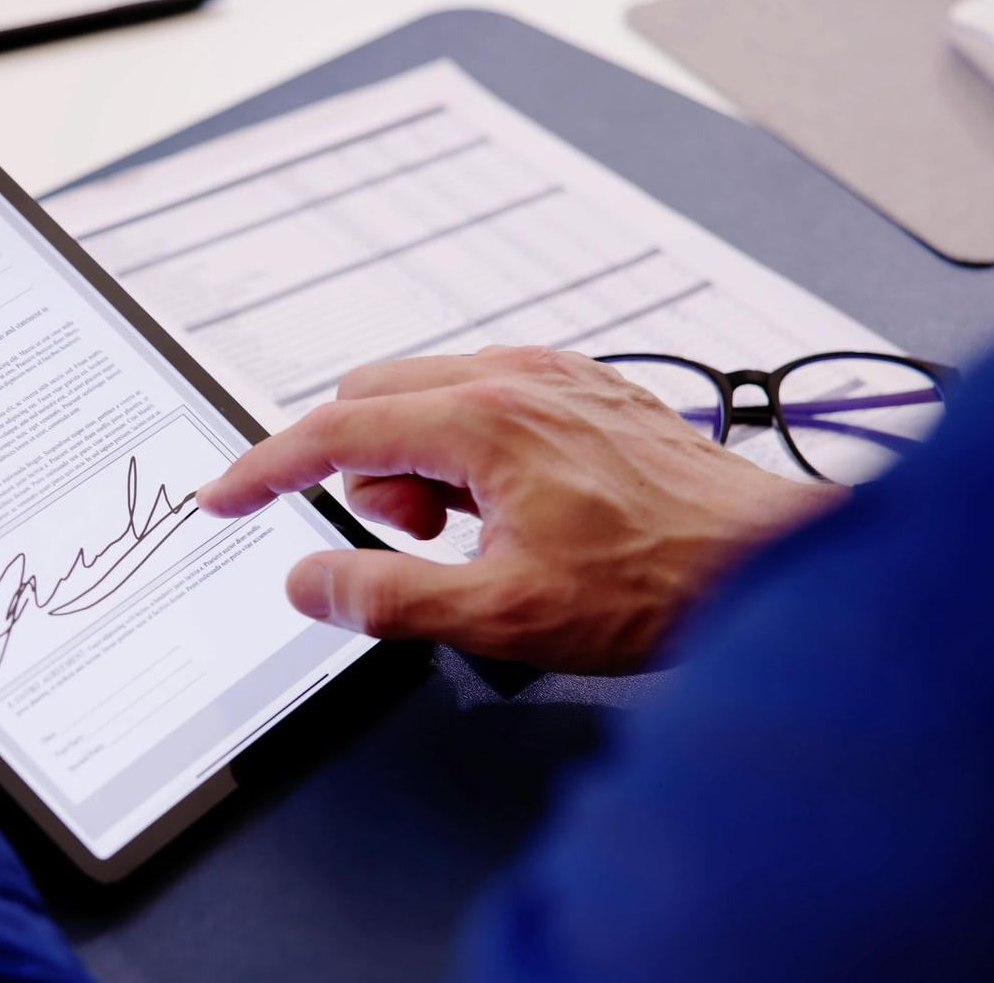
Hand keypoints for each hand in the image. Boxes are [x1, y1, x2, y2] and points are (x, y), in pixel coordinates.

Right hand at [197, 346, 844, 672]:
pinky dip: (462, 449)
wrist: (768, 562)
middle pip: (371, 399)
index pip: (334, 432)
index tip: (225, 497)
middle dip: (358, 472)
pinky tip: (509, 510)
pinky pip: (481, 397)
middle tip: (407, 544)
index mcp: (482, 421)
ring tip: (470, 537)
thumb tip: (309, 583)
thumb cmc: (654, 587)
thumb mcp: (501, 617)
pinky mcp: (583, 388)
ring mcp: (553, 375)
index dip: (265, 470)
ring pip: (426, 395)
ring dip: (413, 463)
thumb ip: (386, 598)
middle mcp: (513, 378)